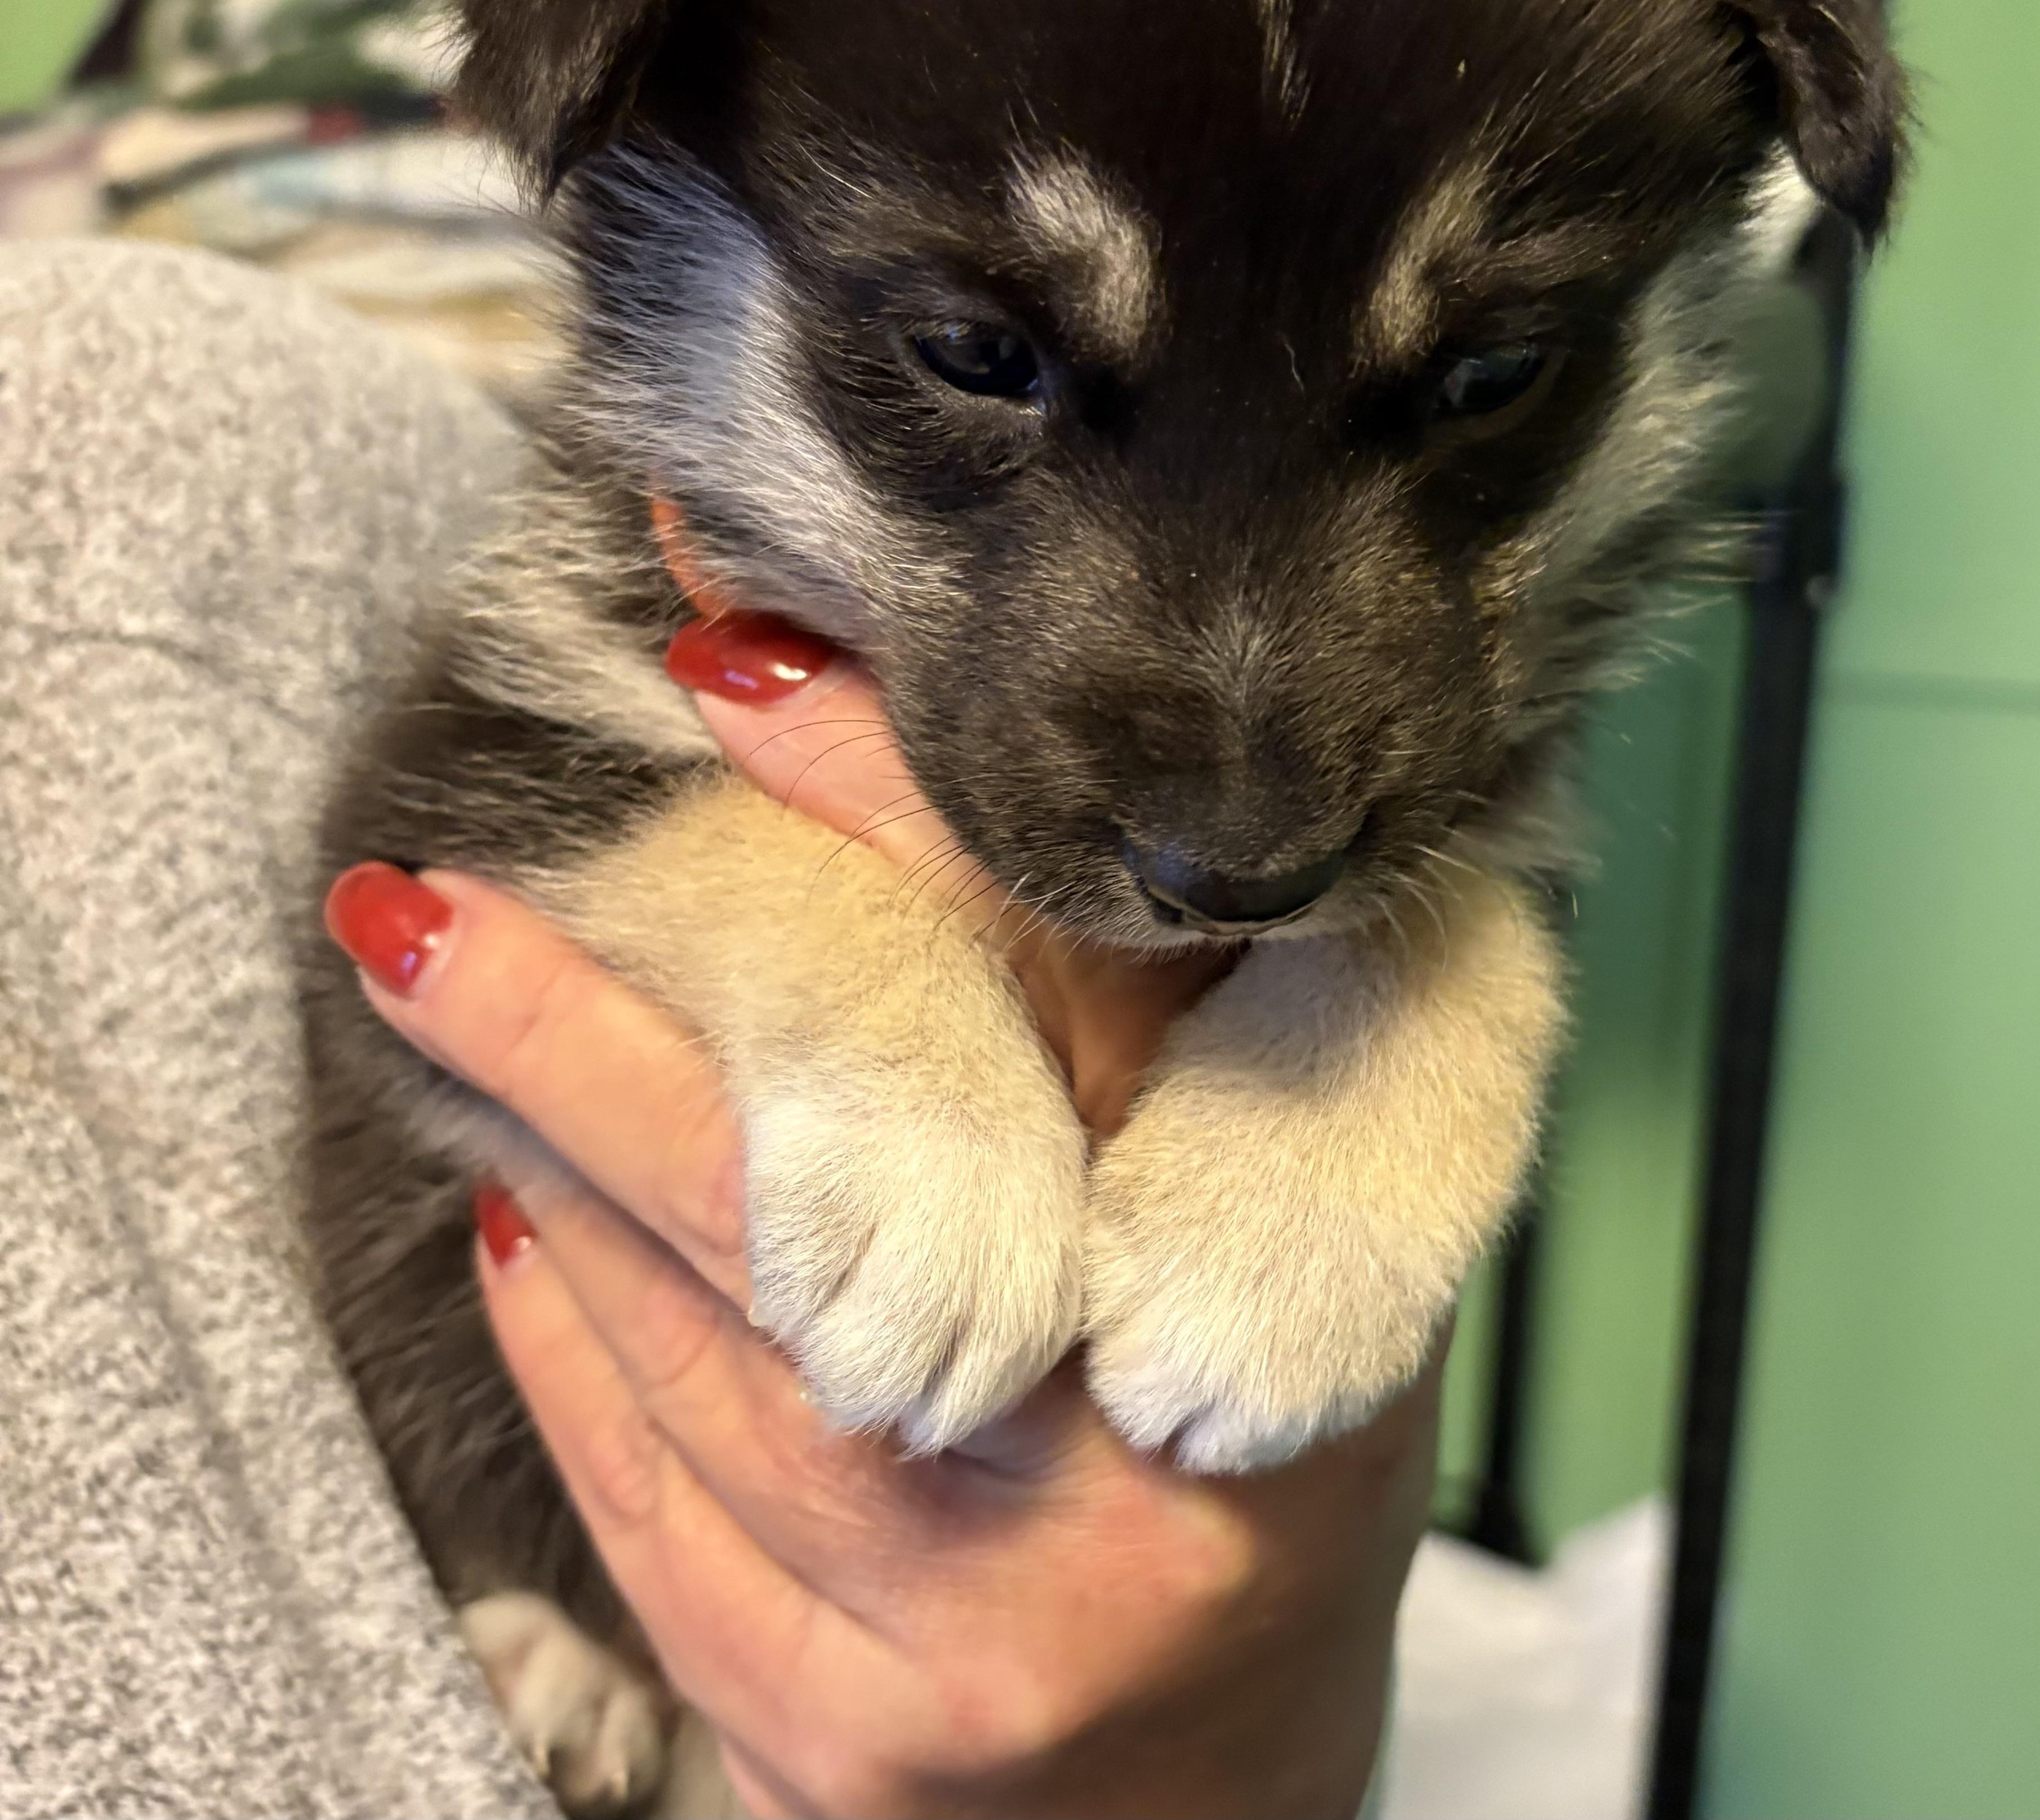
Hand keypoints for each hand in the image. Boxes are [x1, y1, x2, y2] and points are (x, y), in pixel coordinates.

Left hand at [338, 634, 1435, 1817]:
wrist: (1211, 1785)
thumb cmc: (1253, 1450)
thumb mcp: (1288, 1220)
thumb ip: (1165, 1031)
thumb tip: (933, 777)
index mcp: (1286, 1289)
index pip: (1074, 995)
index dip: (892, 813)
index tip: (728, 662)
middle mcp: (1128, 1477)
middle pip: (830, 1194)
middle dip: (600, 1037)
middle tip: (421, 899)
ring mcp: (975, 1633)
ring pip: (709, 1350)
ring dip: (553, 1161)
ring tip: (436, 996)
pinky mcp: (840, 1741)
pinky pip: (655, 1512)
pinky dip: (567, 1344)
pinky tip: (510, 1222)